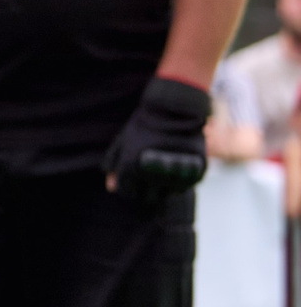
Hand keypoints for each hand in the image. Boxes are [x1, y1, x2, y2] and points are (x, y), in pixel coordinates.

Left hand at [105, 77, 209, 199]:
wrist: (173, 108)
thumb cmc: (145, 124)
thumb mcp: (124, 142)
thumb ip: (115, 165)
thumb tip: (111, 188)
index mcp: (130, 167)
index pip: (128, 193)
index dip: (131, 189)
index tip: (135, 181)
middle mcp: (152, 173)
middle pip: (149, 197)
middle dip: (148, 191)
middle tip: (152, 179)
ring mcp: (175, 171)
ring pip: (170, 193)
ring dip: (167, 187)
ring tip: (166, 172)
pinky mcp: (195, 167)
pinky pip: (187, 184)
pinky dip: (183, 181)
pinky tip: (178, 169)